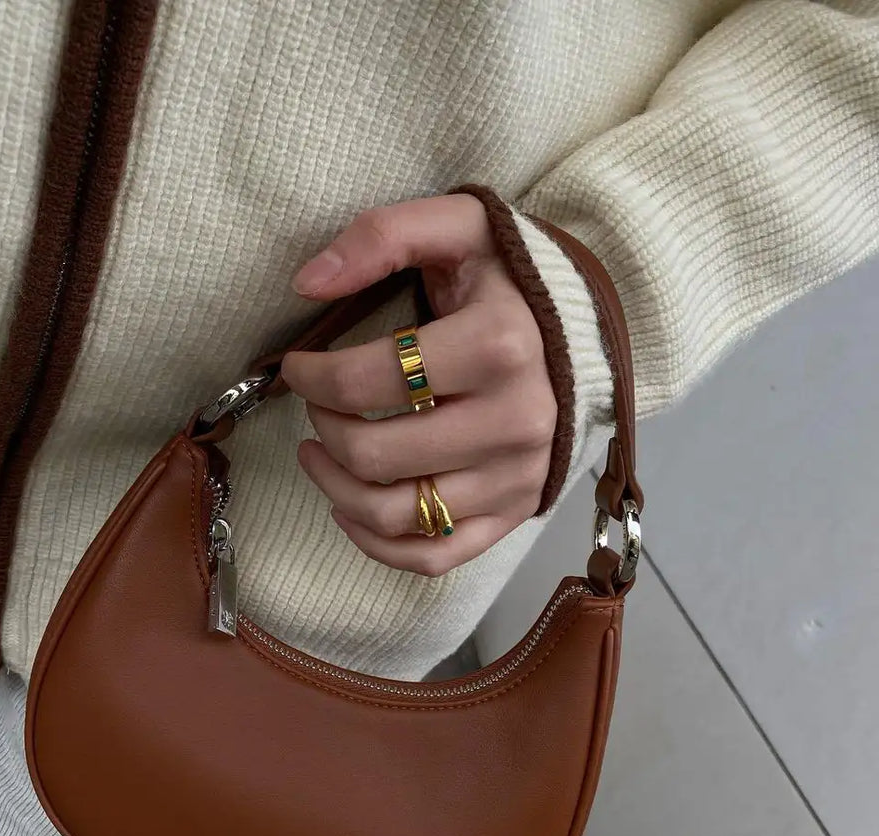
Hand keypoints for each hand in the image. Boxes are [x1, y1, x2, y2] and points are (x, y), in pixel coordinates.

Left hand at [279, 193, 555, 575]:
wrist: (587, 335)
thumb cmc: (510, 283)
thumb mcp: (459, 228)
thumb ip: (382, 236)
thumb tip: (306, 282)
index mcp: (497, 347)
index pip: (365, 382)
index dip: (309, 377)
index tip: (297, 366)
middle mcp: (514, 422)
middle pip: (373, 455)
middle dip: (322, 429)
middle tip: (316, 406)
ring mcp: (516, 478)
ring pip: (395, 515)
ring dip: (335, 489)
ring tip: (317, 454)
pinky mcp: (515, 513)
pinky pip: (432, 556)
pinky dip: (377, 543)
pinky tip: (350, 507)